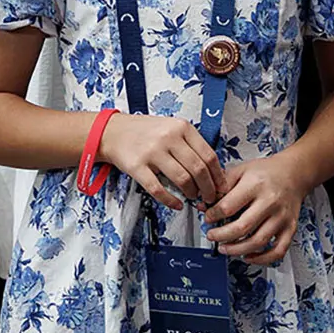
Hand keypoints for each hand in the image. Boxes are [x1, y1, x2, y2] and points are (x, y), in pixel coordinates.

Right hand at [100, 113, 223, 210]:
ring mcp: (152, 151)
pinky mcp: (137, 166)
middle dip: (208, 188)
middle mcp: (168, 137)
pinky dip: (170, 201)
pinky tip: (176, 205)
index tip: (221, 187)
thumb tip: (213, 171)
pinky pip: (158, 189)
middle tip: (209, 197)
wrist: (113, 132)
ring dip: (191, 193)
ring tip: (192, 197)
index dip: (218, 175)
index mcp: (181, 127)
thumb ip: (190, 144)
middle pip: (198, 169)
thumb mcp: (171, 127)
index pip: (209, 155)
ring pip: (182, 179)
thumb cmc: (145, 132)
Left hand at [203, 152, 307, 263]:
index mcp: (255, 185)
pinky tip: (248, 256)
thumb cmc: (266, 172)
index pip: (228, 206)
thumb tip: (203, 205)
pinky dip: (262, 259)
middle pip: (242, 227)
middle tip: (211, 236)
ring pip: (258, 242)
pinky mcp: (290, 228)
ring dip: (237, 250)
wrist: (293, 173)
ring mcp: (282, 217)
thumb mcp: (240, 171)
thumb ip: (221, 187)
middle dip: (222, 236)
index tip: (208, 218)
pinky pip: (278, 251)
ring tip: (224, 248)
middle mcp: (270, 202)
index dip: (213, 215)